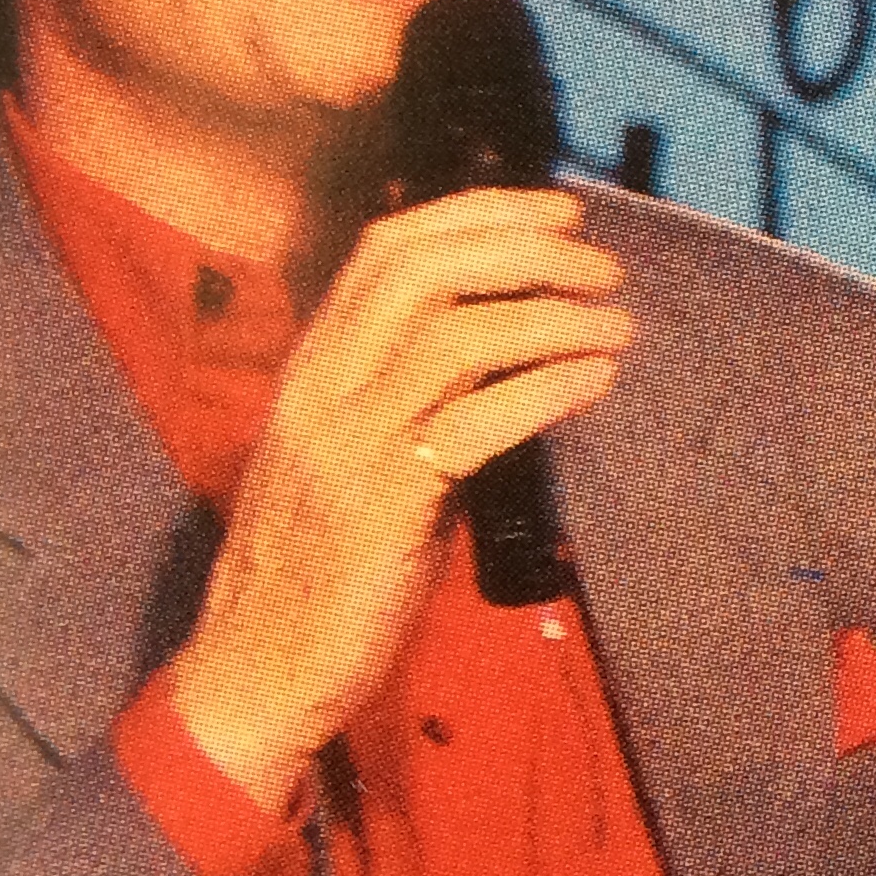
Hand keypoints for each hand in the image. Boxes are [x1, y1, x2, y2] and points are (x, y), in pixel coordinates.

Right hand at [167, 188, 632, 810]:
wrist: (257, 664)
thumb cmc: (324, 557)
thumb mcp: (355, 446)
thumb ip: (410, 385)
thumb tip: (514, 331)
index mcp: (312, 364)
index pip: (389, 248)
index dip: (481, 213)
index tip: (561, 211)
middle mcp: (321, 388)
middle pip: (427, 272)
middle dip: (527, 252)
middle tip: (603, 269)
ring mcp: (347, 444)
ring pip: (457, 336)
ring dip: (555, 318)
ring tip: (618, 327)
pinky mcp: (381, 506)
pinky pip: (477, 421)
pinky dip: (549, 388)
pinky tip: (596, 380)